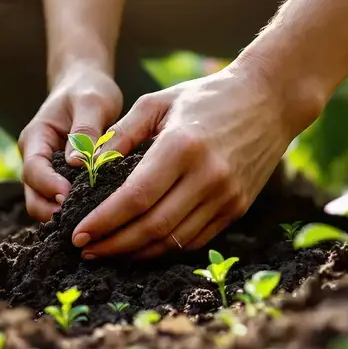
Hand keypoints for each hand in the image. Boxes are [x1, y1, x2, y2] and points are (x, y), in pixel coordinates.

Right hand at [18, 65, 121, 221]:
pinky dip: (73, 209)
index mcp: (36, 138)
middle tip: (82, 217)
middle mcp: (36, 157)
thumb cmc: (88, 90)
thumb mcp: (92, 103)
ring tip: (91, 219)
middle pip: (33, 196)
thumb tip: (77, 164)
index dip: (48, 186)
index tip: (70, 194)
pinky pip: (60, 200)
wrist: (86, 85)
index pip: (33, 169)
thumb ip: (84, 132)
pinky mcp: (61, 177)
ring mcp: (47, 170)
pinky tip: (95, 213)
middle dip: (52, 209)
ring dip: (63, 214)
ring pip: (45, 203)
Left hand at [71, 64, 309, 258]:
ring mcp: (227, 196)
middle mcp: (208, 176)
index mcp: (182, 147)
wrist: (269, 100)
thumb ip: (120, 135)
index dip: (104, 221)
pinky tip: (141, 247)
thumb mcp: (157, 103)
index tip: (77, 233)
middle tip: (85, 248)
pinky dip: (165, 248)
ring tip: (107, 251)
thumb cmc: (205, 96)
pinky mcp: (238, 207)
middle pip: (153, 226)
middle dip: (114, 244)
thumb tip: (85, 168)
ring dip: (137, 252)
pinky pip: (195, 239)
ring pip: (174, 240)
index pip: (135, 197)